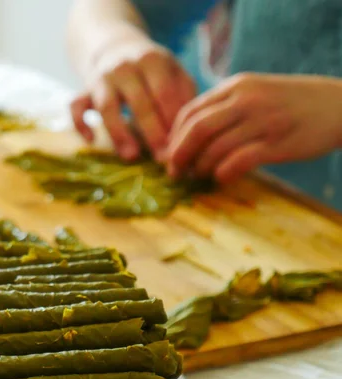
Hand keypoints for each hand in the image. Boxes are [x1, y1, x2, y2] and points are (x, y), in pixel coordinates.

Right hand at [71, 38, 194, 160]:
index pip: (165, 93)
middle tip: (163, 159)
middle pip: (140, 102)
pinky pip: (76, 106)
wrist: (116, 47)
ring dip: (119, 133)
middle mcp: (125, 66)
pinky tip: (91, 141)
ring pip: (107, 106)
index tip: (181, 146)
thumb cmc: (153, 70)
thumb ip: (185, 96)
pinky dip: (80, 123)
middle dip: (153, 133)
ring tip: (131, 157)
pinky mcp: (85, 89)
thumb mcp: (174, 72)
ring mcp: (102, 78)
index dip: (173, 121)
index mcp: (152, 60)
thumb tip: (193, 133)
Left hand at [166, 74, 341, 182]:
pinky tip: (221, 179)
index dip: (174, 137)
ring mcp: (262, 121)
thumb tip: (190, 136)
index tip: (167, 156)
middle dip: (178, 155)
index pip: (191, 111)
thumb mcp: (255, 93)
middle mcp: (246, 100)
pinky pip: (239, 161)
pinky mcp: (277, 144)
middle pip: (197, 129)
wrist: (338, 105)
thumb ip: (225, 108)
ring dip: (200, 168)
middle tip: (173, 173)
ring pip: (215, 148)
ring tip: (198, 177)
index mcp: (236, 87)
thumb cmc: (291, 104)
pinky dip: (223, 173)